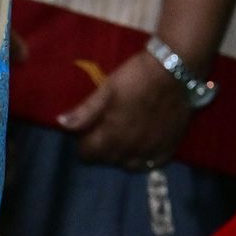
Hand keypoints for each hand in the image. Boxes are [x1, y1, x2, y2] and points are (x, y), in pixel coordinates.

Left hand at [56, 51, 190, 170]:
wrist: (174, 70)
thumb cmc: (136, 77)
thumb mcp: (106, 90)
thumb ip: (84, 111)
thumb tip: (60, 124)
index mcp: (111, 137)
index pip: (87, 154)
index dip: (83, 142)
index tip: (87, 130)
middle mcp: (129, 150)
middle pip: (107, 160)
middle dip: (102, 149)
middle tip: (105, 130)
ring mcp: (151, 150)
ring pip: (129, 165)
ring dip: (122, 156)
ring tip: (123, 140)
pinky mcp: (169, 147)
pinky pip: (153, 164)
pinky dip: (145, 159)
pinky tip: (143, 147)